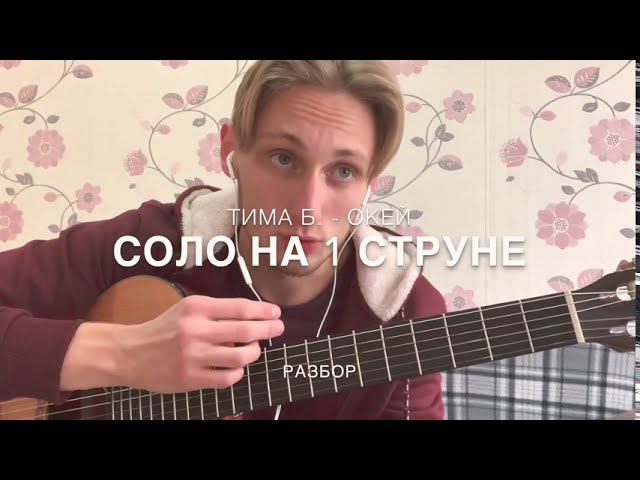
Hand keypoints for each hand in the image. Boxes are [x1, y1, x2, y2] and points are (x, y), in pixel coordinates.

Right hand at [119, 296, 283, 392]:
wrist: (130, 353)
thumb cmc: (165, 329)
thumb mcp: (187, 308)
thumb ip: (217, 311)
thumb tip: (254, 316)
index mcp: (196, 307)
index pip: (240, 307)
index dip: (263, 310)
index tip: (275, 313)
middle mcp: (195, 330)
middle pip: (245, 331)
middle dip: (268, 329)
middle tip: (278, 328)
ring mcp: (192, 356)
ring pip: (240, 357)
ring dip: (254, 353)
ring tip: (255, 350)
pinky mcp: (190, 378)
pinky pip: (227, 378)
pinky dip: (238, 373)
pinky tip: (237, 368)